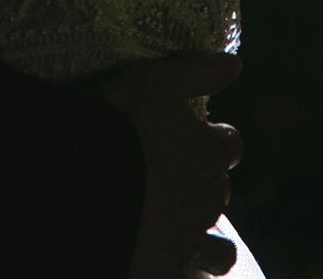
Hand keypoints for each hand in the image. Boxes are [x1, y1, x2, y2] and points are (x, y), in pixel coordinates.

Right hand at [89, 50, 242, 278]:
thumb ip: (197, 72)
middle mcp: (206, 199)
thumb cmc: (119, 123)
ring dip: (207, 245)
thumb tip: (237, 65)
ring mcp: (189, 242)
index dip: (214, 140)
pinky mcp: (166, 272)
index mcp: (207, 152)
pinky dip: (180, 270)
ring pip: (220, 253)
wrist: (84, 186)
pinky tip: (158, 261)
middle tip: (170, 180)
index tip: (192, 135)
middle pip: (220, 194)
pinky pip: (185, 277)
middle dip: (204, 188)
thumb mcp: (155, 81)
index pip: (230, 145)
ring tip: (179, 235)